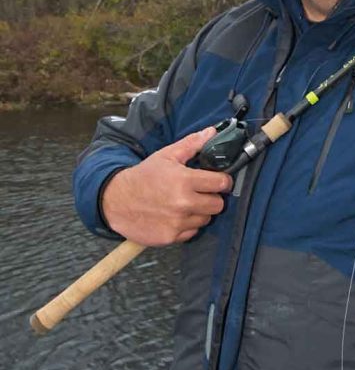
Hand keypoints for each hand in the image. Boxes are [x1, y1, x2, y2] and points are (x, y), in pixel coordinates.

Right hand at [101, 127, 232, 245]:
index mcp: (184, 180)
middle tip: (200, 193)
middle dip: (212, 197)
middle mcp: (183, 203)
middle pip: (218, 204)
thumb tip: (212, 132)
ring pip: (206, 219)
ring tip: (185, 204)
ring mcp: (177, 222)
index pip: (221, 183)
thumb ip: (191, 144)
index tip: (218, 180)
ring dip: (200, 212)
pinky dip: (188, 226)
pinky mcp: (170, 237)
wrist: (116, 200)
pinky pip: (192, 232)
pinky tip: (176, 216)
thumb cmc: (144, 176)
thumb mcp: (166, 156)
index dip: (222, 180)